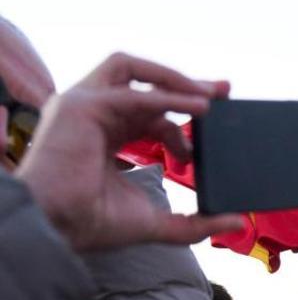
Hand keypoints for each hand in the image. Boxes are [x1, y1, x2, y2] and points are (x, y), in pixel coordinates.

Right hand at [15, 52, 242, 250]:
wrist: (59, 227)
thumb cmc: (94, 223)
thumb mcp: (157, 220)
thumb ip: (196, 222)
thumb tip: (236, 222)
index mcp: (106, 133)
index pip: (148, 110)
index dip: (183, 113)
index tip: (213, 125)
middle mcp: (94, 113)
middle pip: (143, 83)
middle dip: (186, 84)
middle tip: (225, 92)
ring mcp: (84, 105)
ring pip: (131, 71)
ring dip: (173, 78)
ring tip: (211, 96)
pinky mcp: (81, 106)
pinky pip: (133, 93)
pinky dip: (168, 96)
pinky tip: (198, 108)